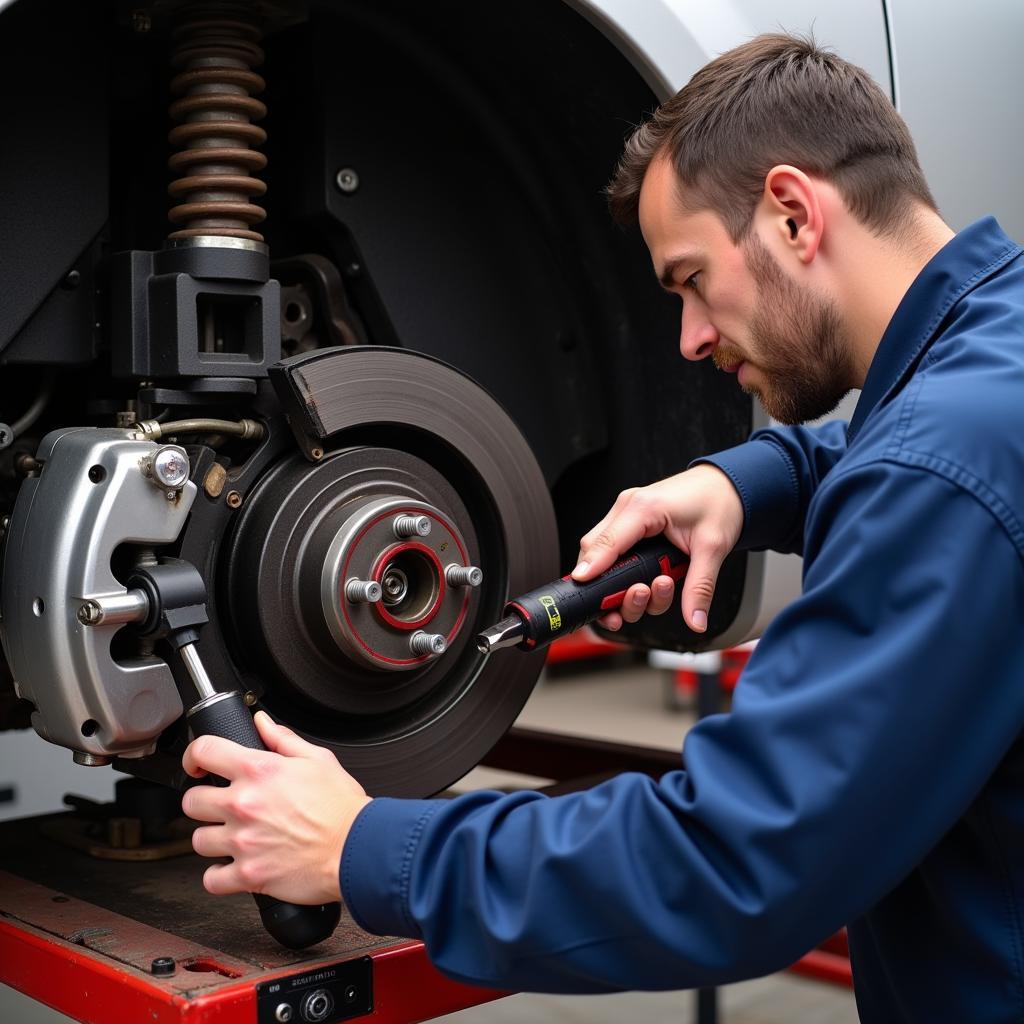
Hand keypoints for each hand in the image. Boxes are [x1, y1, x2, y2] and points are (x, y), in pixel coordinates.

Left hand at [181, 711, 370, 904]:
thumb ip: (283, 739)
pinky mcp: (248, 875)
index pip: (204, 750)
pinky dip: (219, 876)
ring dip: (213, 839)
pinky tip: (233, 866)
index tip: (197, 765)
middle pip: (192, 801)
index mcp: (259, 770)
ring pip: (198, 841)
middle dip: (204, 802)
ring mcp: (243, 841)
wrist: (358, 850)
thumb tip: (261, 723)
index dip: (194, 756)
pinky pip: (211, 879)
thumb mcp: (318, 760)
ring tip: (233, 837)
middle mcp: (244, 804)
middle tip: (220, 806)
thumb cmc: (342, 808)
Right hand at [573, 464, 743, 632]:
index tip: (583, 586)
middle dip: (611, 585)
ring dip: (624, 585)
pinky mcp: (631, 525)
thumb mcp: (713, 547)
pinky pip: (615, 552)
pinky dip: (626, 574)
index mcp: (643, 508)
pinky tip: (651, 584)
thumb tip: (695, 620)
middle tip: (638, 598)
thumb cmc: (718, 503)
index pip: (607, 542)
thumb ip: (700, 587)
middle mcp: (628, 509)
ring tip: (657, 589)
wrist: (727, 486)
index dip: (592, 567)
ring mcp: (627, 516)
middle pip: (594, 551)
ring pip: (603, 555)